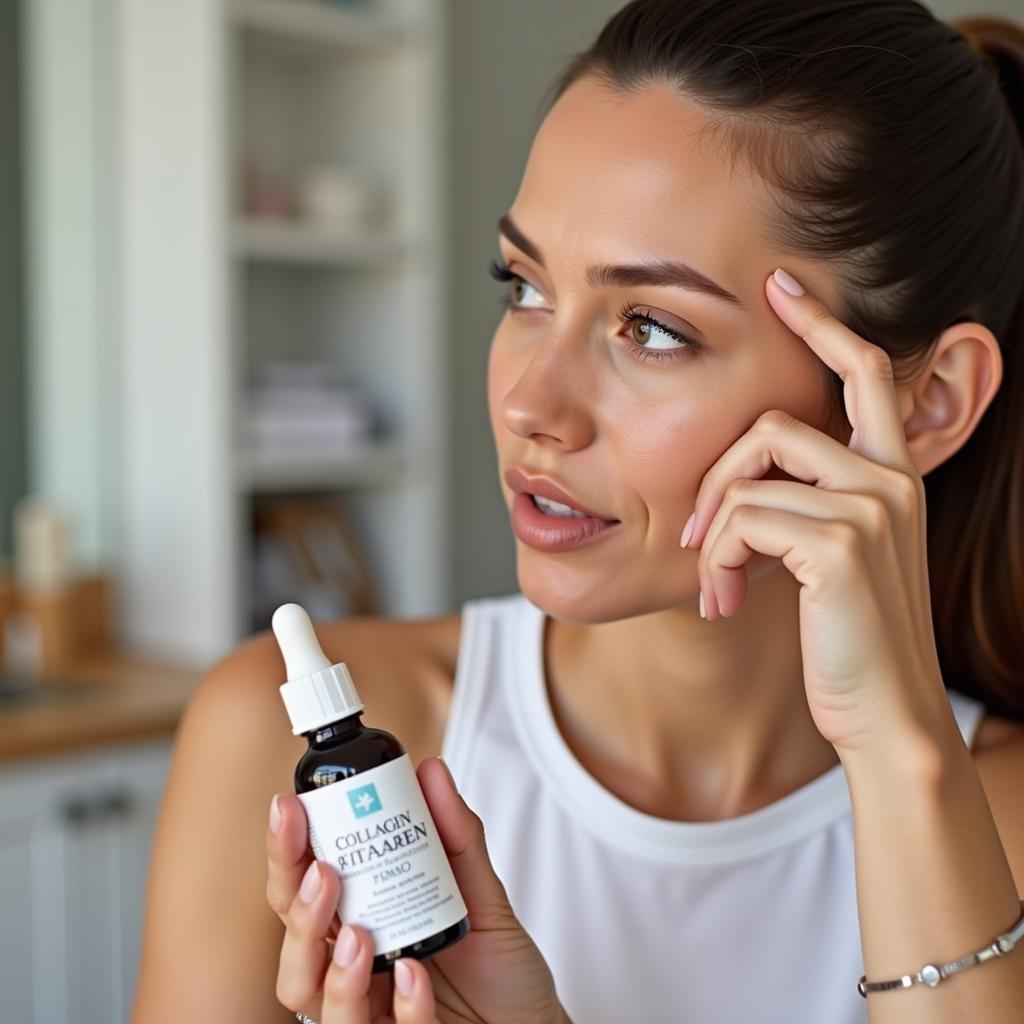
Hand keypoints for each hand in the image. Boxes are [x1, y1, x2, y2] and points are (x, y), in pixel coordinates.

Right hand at [266, 757, 567, 1023]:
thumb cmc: (500, 968)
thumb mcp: (482, 894)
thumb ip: (456, 835)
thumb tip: (430, 771)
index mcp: (360, 921)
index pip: (303, 887)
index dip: (287, 851)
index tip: (290, 806)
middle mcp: (352, 969)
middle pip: (293, 944)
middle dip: (298, 906)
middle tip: (324, 873)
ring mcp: (370, 1013)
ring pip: (311, 997)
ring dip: (331, 966)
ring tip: (360, 936)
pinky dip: (399, 1008)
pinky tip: (416, 978)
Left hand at [682, 267, 953, 759]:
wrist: (883, 715)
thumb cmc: (847, 639)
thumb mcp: (829, 558)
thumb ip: (800, 506)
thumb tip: (735, 487)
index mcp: (892, 472)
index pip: (864, 370)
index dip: (823, 322)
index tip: (781, 284)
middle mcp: (892, 477)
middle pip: (774, 424)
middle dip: (716, 479)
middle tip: (693, 537)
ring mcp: (873, 507)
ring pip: (748, 480)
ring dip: (713, 535)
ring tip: (715, 584)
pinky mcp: (842, 544)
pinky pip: (744, 522)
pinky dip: (720, 562)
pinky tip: (726, 602)